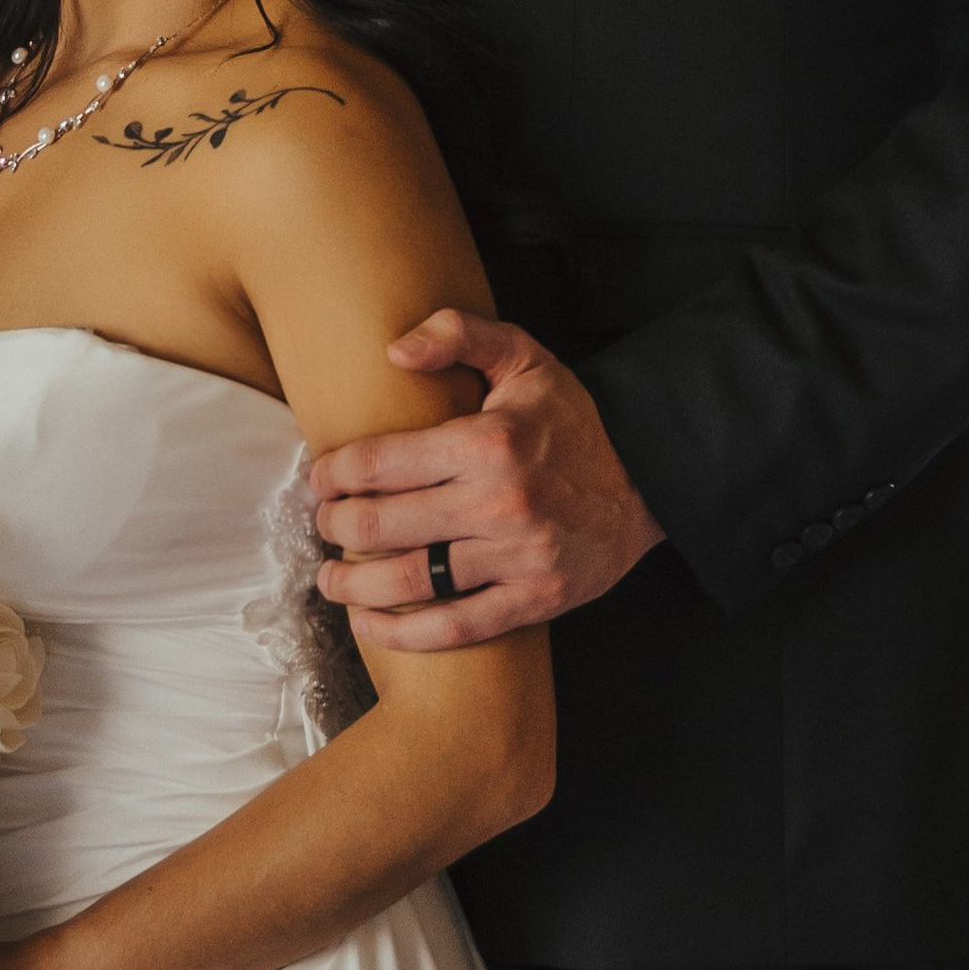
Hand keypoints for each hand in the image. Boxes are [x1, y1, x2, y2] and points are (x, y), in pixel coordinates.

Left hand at [309, 310, 662, 647]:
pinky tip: (369, 626)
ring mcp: (518, 557)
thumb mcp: (522, 356)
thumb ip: (457, 334)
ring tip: (330, 580)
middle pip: (382, 526)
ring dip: (353, 587)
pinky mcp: (536, 599)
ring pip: (410, 583)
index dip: (334, 474)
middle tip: (323, 525)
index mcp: (487, 442)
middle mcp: (499, 503)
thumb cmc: (571, 418)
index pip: (380, 463)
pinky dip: (404, 635)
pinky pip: (457, 627)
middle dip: (335, 528)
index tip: (320, 479)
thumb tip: (394, 352)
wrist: (647, 477)